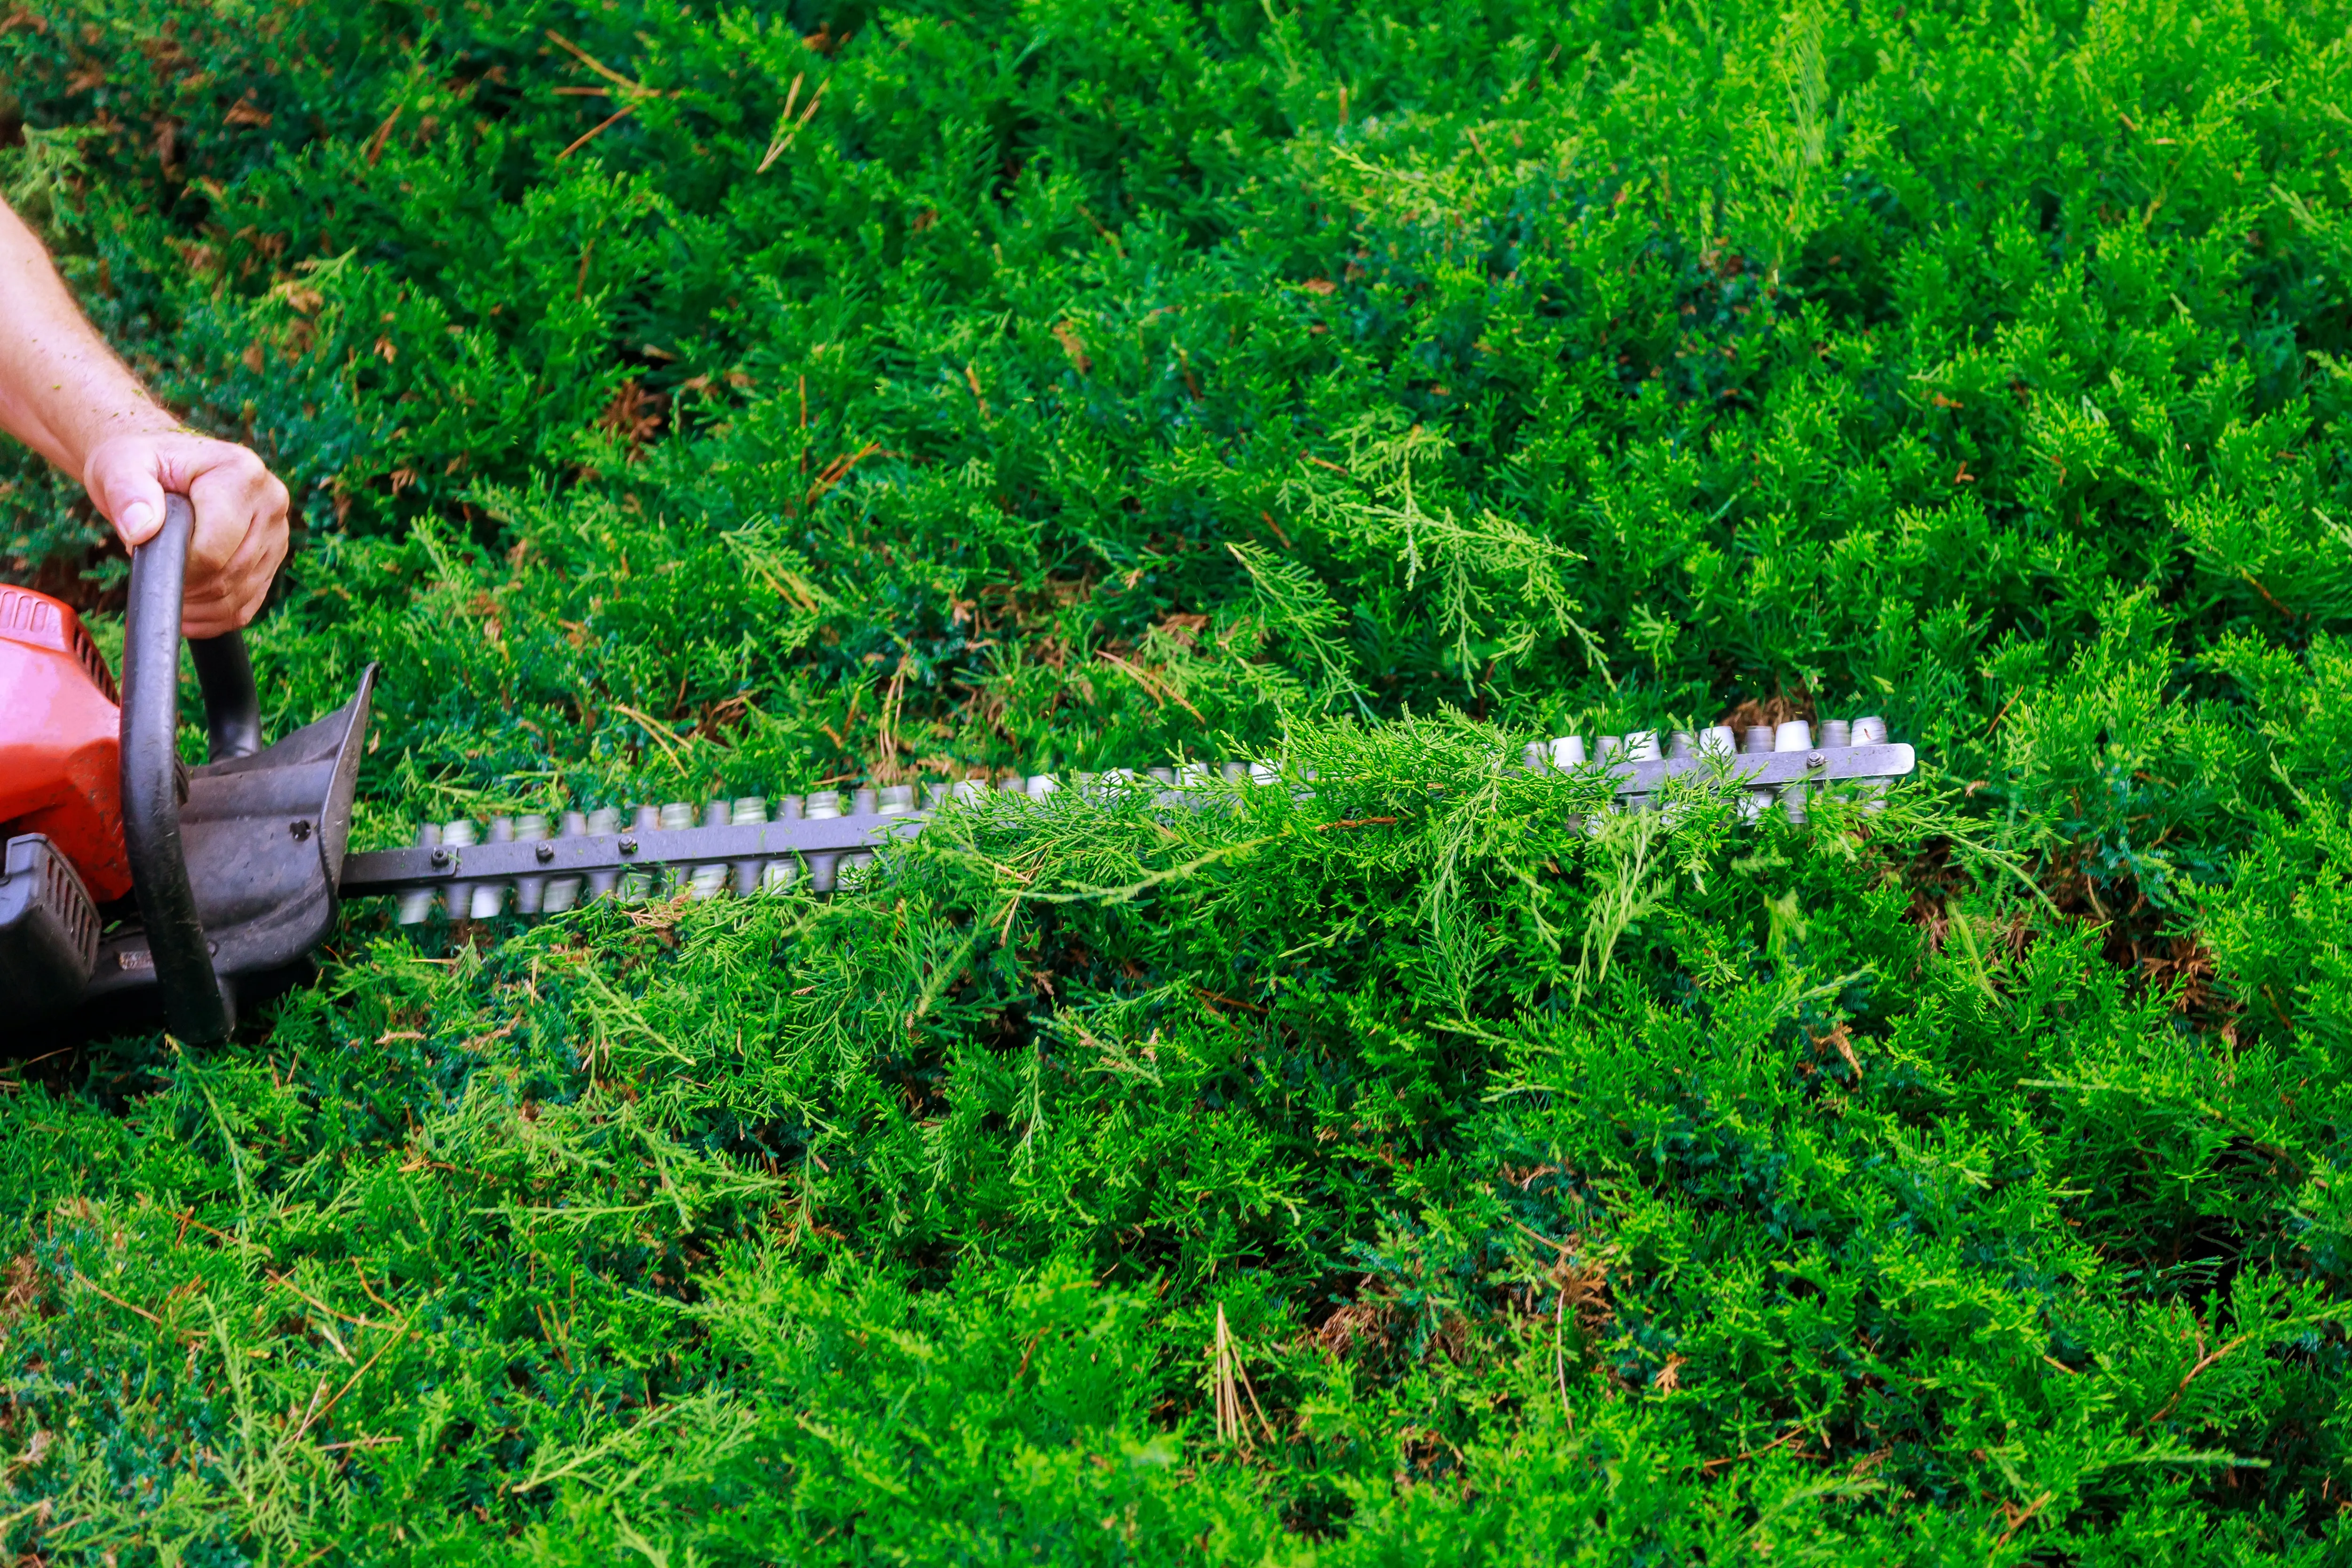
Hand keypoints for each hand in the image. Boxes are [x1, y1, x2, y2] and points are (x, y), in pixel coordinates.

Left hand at [85, 429, 289, 636]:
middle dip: (186, 587)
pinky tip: (184, 608)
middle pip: (230, 575)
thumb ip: (127, 491)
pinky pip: (246, 606)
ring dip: (197, 606)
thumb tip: (141, 529)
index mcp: (241, 474)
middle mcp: (271, 502)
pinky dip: (212, 617)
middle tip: (151, 573)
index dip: (176, 567)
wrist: (160, 464)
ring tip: (165, 588)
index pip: (215, 548)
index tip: (144, 556)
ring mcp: (277, 532)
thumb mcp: (120, 465)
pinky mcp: (273, 558)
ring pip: (239, 596)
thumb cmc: (140, 463)